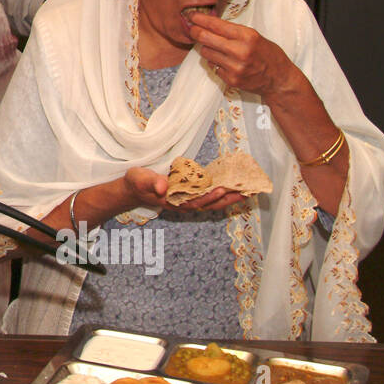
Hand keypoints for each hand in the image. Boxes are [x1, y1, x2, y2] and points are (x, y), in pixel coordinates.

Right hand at [122, 165, 246, 213]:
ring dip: (230, 197)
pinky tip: (234, 185)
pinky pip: (210, 194)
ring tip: (247, 190)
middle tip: (246, 191)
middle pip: (210, 204)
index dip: (209, 196)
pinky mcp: (191, 193)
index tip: (222, 188)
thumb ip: (151, 182)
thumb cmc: (137, 182)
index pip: (195, 201)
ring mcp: (189, 200)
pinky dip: (223, 192)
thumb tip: (163, 187)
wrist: (135, 188)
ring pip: (213, 201)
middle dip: (228, 198)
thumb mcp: (140, 179)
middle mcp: (185, 203)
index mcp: (174, 201)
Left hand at [188, 13, 297, 100]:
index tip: (192, 16)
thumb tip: (210, 24)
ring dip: (206, 48)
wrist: (279, 79)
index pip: (216, 24)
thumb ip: (234, 31)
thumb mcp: (255, 37)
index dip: (200, 19)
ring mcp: (234, 67)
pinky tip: (225, 62)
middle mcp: (240, 51)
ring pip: (206, 53)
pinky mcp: (230, 79)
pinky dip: (215, 62)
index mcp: (247, 36)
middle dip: (195, 31)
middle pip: (205, 38)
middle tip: (192, 28)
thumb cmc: (268, 55)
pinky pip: (213, 66)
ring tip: (216, 47)